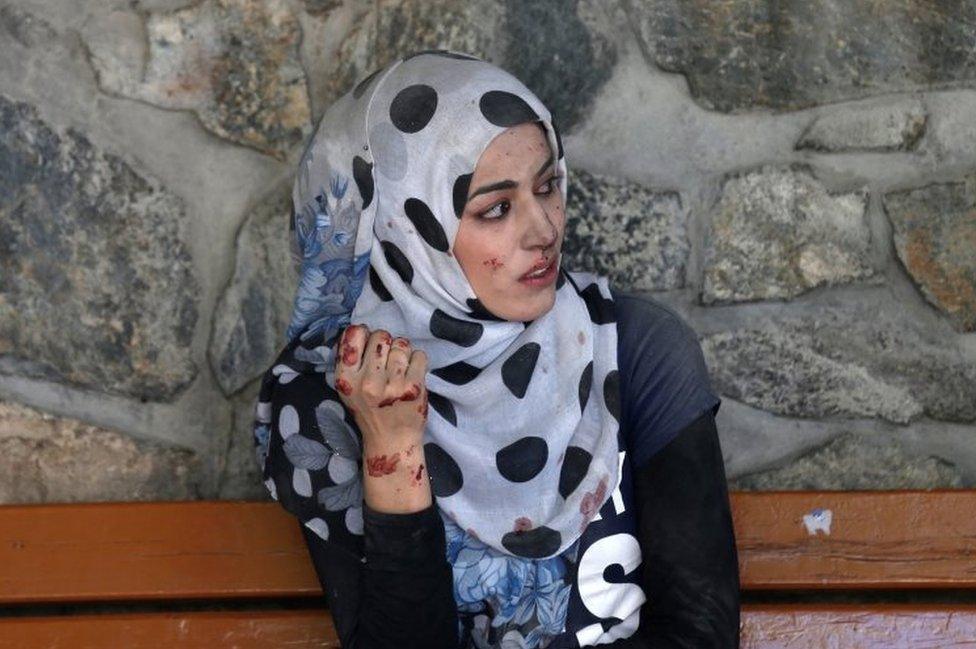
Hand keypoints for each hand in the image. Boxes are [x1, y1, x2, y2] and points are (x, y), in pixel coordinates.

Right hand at [333, 324, 431, 512]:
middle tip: (388, 359)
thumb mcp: (349, 389)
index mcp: (347, 379)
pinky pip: (419, 355)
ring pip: (402, 344)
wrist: (391, 440)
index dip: (364, 332)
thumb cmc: (369, 411)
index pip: (353, 334)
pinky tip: (412, 374)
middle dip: (386, 342)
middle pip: (381, 336)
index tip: (370, 342)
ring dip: (403, 352)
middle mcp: (368, 381)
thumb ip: (350, 362)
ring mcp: (392, 384)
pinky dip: (418, 361)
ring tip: (400, 368)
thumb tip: (359, 329)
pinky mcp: (414, 387)